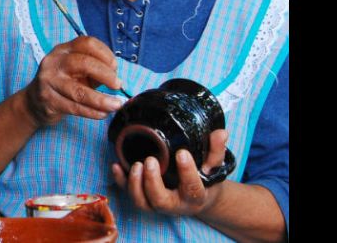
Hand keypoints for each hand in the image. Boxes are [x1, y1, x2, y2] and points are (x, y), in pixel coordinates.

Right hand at [23, 36, 123, 126]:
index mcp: (63, 50)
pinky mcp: (48, 100)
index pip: (86, 43)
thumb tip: (117, 79)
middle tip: (118, 85)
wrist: (34, 102)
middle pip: (83, 63)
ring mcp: (49, 81)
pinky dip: (91, 111)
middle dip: (105, 74)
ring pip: (78, 91)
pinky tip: (102, 114)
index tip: (115, 67)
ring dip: (101, 99)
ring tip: (116, 105)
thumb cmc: (62, 83)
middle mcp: (54, 62)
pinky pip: (74, 107)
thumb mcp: (77, 71)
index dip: (104, 53)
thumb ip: (95, 71)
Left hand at [111, 129, 228, 215]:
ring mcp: (157, 203)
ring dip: (135, 184)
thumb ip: (216, 151)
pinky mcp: (144, 197)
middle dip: (152, 182)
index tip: (182, 153)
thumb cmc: (205, 179)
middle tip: (150, 160)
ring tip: (135, 164)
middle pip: (160, 201)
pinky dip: (120, 181)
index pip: (192, 188)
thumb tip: (221, 133)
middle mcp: (175, 204)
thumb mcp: (215, 167)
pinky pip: (128, 193)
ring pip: (142, 202)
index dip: (187, 172)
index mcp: (195, 196)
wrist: (198, 197)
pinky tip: (116, 165)